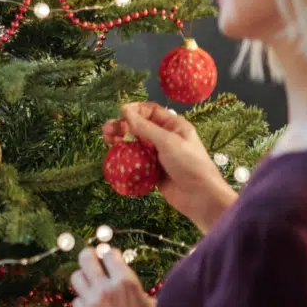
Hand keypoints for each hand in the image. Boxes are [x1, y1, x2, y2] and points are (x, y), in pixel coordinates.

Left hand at [70, 246, 165, 306]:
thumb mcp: (151, 304)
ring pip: (76, 277)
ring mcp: (91, 304)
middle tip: (92, 259)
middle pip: (85, 258)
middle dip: (89, 256)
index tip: (110, 256)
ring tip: (91, 283)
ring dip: (84, 278)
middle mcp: (105, 289)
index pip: (109, 254)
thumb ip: (134, 288)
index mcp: (126, 282)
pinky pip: (76, 301)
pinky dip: (83, 301)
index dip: (110, 254)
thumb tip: (123, 277)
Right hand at [104, 101, 235, 231]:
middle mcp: (165, 138)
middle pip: (139, 127)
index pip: (151, 111)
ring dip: (121, 140)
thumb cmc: (189, 164)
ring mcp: (158, 154)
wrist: (200, 197)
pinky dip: (125, 156)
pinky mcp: (152, 169)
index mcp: (174, 126)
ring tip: (107, 140)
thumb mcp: (167, 142)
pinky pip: (136, 159)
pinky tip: (114, 154)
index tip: (119, 113)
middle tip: (107, 130)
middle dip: (122, 126)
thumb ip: (145, 127)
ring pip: (135, 143)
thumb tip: (125, 109)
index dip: (135, 110)